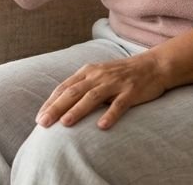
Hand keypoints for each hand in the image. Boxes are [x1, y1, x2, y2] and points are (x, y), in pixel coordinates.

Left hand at [35, 53, 169, 130]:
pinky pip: (119, 104)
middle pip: (73, 92)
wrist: (153, 65)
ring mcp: (115, 83)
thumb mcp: (98, 75)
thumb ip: (82, 87)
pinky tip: (102, 126)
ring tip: (65, 123)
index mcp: (88, 72)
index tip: (39, 117)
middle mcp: (99, 76)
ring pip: (92, 97)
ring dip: (77, 110)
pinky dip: (110, 114)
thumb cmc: (121, 74)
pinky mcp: (131, 91)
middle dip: (56, 108)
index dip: (50, 102)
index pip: (64, 87)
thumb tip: (61, 105)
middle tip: (43, 123)